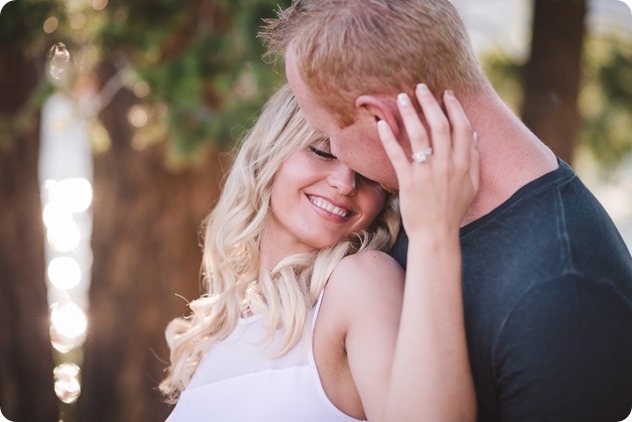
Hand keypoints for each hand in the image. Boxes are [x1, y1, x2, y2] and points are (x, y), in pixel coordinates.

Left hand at [377, 83, 478, 237]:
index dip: (454, 107)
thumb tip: (474, 136)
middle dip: (430, 102)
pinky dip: (389, 137)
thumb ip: (474, 160)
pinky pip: (398, 154)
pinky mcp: (409, 181)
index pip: (461, 127)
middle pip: (440, 125)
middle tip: (421, 87)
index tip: (446, 94)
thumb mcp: (471, 185)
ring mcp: (427, 172)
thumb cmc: (453, 210)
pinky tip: (382, 124)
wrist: (437, 234)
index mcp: (464, 163)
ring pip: (419, 135)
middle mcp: (447, 164)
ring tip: (402, 97)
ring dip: (410, 113)